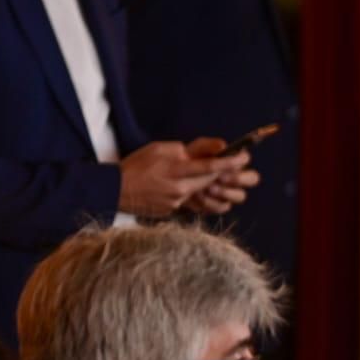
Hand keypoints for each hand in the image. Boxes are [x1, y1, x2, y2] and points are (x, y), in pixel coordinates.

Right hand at [118, 141, 246, 215]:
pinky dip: (188, 191)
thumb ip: (185, 149)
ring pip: (201, 191)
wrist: (116, 190)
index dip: (229, 162)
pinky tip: (173, 185)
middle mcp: (180, 189)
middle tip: (224, 163)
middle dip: (218, 172)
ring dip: (202, 182)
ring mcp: (177, 202)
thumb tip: (208, 149)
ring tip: (187, 173)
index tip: (244, 158)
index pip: (209, 166)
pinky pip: (189, 200)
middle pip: (210, 180)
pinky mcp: (174, 211)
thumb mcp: (159, 148)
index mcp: (176, 170)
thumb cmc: (136, 165)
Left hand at [183, 138, 259, 214]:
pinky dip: (211, 202)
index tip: (227, 162)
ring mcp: (231, 193)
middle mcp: (236, 177)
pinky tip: (199, 197)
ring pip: (240, 195)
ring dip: (225, 192)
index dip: (239, 161)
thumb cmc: (190, 160)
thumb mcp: (196, 150)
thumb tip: (223, 146)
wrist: (175, 178)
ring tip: (207, 188)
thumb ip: (209, 146)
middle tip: (221, 177)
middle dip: (238, 178)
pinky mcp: (220, 205)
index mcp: (233, 160)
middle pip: (252, 178)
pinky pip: (223, 206)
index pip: (245, 159)